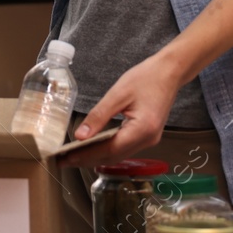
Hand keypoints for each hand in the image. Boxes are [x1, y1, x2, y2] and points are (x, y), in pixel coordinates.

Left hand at [56, 53, 183, 167]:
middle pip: (113, 157)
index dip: (85, 156)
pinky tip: (92, 148)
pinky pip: (123, 148)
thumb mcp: (118, 94)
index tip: (65, 158)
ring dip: (95, 157)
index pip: (108, 150)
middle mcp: (148, 140)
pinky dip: (106, 150)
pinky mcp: (147, 136)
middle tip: (63, 160)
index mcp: (142, 130)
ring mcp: (149, 140)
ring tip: (72, 156)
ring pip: (118, 155)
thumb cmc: (147, 78)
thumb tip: (79, 136)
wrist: (169, 73)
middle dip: (87, 160)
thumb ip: (98, 116)